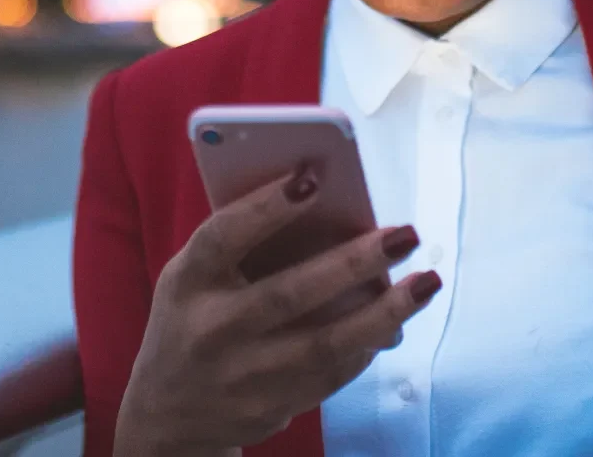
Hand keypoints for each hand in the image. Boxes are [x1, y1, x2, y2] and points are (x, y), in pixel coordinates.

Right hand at [114, 166, 440, 454]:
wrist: (166, 415)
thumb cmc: (192, 316)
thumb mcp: (194, 274)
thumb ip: (242, 243)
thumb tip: (325, 207)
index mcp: (189, 280)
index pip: (224, 237)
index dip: (266, 208)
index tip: (312, 177)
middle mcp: (212, 330)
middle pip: (289, 294)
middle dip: (353, 263)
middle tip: (406, 234)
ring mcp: (243, 377)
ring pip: (324, 345)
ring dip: (383, 313)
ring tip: (426, 282)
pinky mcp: (271, 409)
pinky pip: (332, 374)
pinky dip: (368, 343)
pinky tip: (396, 318)